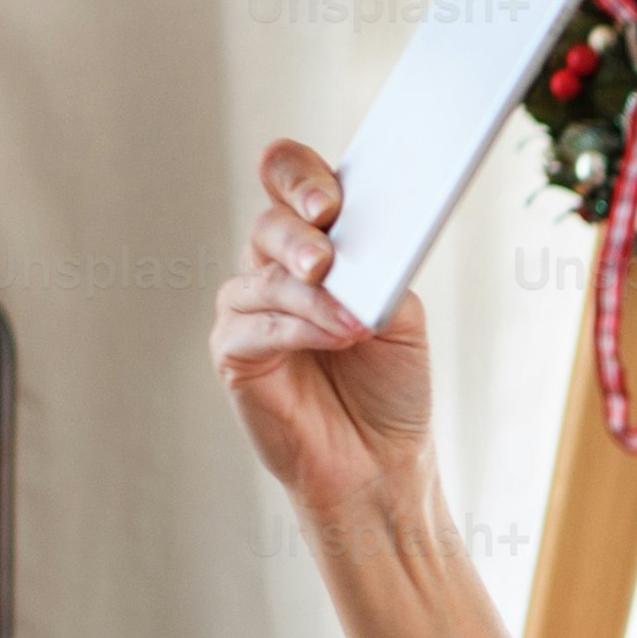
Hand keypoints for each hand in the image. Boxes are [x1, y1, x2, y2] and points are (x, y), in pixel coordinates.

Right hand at [209, 139, 430, 531]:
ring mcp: (250, 309)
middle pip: (269, 222)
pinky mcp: (233, 354)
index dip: (299, 176)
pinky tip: (336, 338)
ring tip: (355, 322)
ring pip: (264, 277)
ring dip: (312, 296)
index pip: (289, 180)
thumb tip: (359, 248)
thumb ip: (380, 275)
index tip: (331, 199)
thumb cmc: (391, 386)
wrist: (382, 461)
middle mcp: (276, 268)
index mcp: (317, 242)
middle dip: (300, 233)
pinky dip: (299, 329)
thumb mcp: (402, 316)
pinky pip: (256, 327)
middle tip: (328, 257)